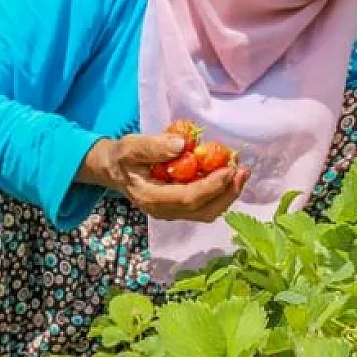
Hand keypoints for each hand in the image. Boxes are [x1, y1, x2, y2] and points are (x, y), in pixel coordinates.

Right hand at [80, 134, 250, 222]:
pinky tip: (227, 175)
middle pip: (203, 210)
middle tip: (243, 171)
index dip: (212, 186)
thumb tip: (181, 145)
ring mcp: (172, 212)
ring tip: (241, 173)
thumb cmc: (122, 157)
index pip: (188, 198)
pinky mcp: (179, 207)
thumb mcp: (131, 146)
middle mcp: (164, 211)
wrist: (113, 169)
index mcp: (152, 198)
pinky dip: (219, 193)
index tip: (229, 169)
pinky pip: (204, 206)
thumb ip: (153, 146)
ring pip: (207, 212)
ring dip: (227, 194)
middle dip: (227, 193)